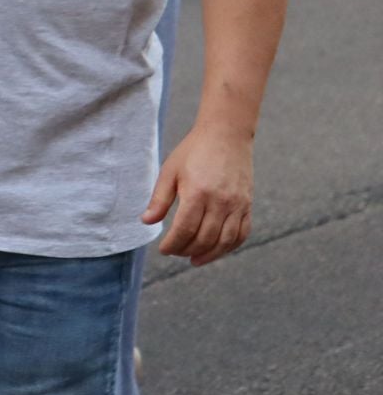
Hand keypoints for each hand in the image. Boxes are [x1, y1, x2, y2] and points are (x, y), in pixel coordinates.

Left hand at [143, 123, 253, 266]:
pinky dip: (230, 247)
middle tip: (176, 252)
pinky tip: (216, 250)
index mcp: (198, 193)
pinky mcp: (248, 204)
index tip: (164, 250)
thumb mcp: (169, 171)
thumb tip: (147, 222)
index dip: (173, 245)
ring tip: (194, 259)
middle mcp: (221, 202)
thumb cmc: (193, 151)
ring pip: (225, 241)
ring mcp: (237, 204)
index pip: (185, 230)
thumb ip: (159, 200)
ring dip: (209, 255)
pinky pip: (242, 233)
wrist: (226, 135)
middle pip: (204, 238)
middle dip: (187, 250)